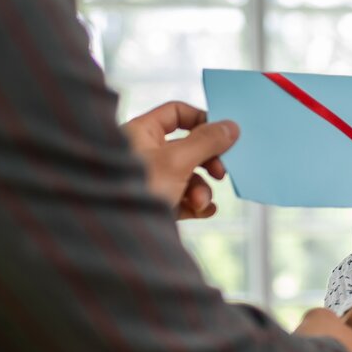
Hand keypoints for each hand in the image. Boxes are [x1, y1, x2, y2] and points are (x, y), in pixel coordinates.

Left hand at [121, 101, 236, 220]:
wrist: (120, 237)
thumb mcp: (177, 161)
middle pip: (189, 147)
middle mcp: (145, 154)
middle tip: (221, 173)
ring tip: (200, 203)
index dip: (202, 121)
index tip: (223, 135)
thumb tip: (231, 126)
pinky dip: (197, 204)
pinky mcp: (156, 205)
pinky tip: (204, 211)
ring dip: (202, 190)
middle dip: (208, 163)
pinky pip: (184, 199)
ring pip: (189, 177)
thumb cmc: (138, 190)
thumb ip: (206, 142)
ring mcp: (151, 180)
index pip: (176, 114)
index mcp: (141, 133)